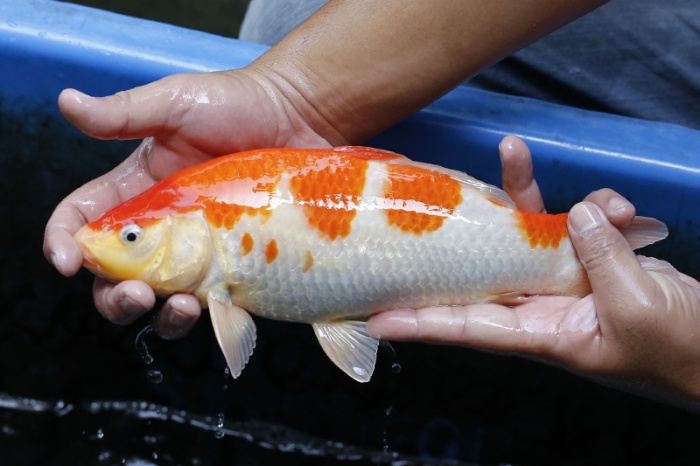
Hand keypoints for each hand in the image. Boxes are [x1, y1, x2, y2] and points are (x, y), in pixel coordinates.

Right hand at [43, 69, 332, 338]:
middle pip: (116, 279)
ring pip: (165, 301)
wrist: (298, 116)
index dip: (63, 244)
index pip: (82, 224)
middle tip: (137, 294)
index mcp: (134, 193)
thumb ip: (123, 113)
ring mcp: (203, 252)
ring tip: (184, 305)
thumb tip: (68, 102)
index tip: (66, 262)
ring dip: (164, 316)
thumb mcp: (174, 103)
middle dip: (115, 297)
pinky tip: (220, 309)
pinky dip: (215, 319)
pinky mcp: (241, 265)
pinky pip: (220, 305)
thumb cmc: (235, 103)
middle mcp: (162, 230)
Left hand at [368, 135, 699, 409]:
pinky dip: (593, 209)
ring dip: (526, 197)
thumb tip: (575, 215)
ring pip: (523, 233)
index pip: (464, 327)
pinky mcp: (589, 260)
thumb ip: (598, 258)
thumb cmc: (677, 350)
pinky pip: (574, 225)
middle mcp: (538, 306)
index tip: (375, 318)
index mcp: (538, 334)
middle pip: (479, 268)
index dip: (419, 324)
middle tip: (414, 199)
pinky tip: (618, 207)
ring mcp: (560, 280)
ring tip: (517, 152)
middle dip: (451, 233)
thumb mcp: (636, 309)